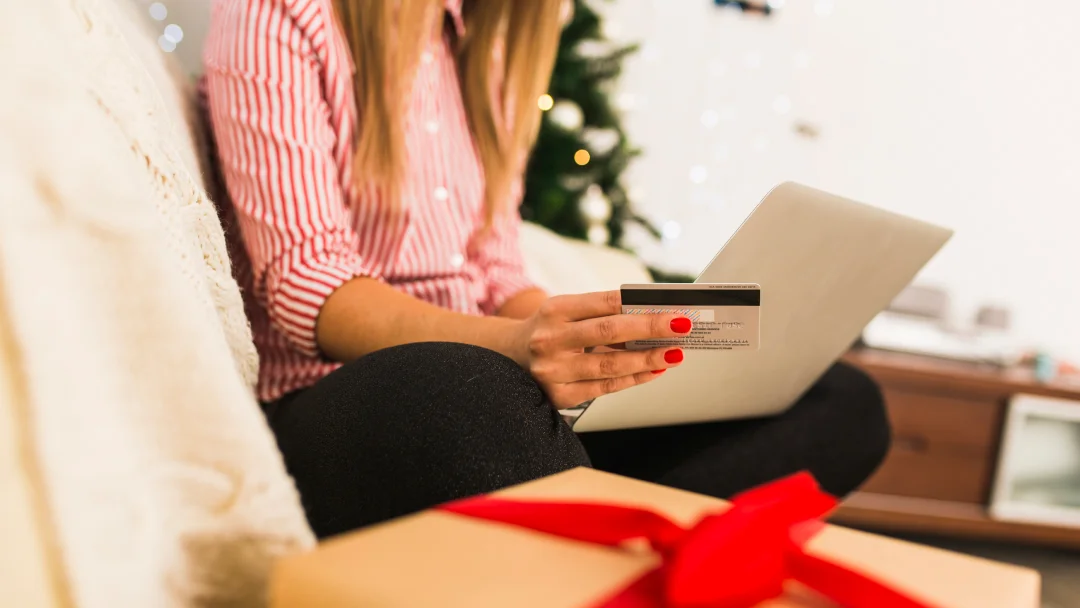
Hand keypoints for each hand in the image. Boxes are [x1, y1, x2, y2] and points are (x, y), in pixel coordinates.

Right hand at [510, 290, 691, 408]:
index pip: (604, 303)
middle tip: (682, 328)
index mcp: (554, 310)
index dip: (640, 306)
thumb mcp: (566, 311)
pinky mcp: (559, 396)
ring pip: (609, 366)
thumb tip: (651, 316)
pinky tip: (653, 371)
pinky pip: (604, 388)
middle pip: (609, 333)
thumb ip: (602, 312)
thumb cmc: (549, 330)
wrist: (510, 356)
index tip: (671, 309)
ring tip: (673, 354)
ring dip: (647, 359)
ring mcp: (553, 370)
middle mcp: (550, 339)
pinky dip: (632, 379)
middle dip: (651, 330)